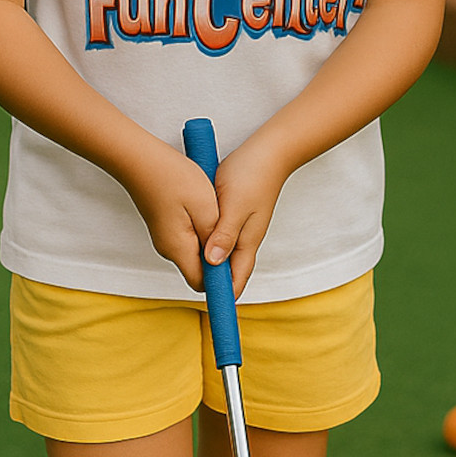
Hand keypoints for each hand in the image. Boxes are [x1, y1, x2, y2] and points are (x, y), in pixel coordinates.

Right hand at [116, 138, 220, 290]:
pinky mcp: (166, 225)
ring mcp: (166, 236)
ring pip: (197, 249)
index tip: (239, 268)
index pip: (202, 282)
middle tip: (234, 231)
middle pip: (200, 267)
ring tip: (221, 214)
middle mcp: (169, 248)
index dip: (222, 280)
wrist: (139, 159)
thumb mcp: (205, 206)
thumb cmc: (172, 177)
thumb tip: (221, 264)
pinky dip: (203, 227)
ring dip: (212, 238)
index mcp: (178, 248)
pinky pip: (190, 235)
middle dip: (220, 255)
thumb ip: (215, 238)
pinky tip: (209, 207)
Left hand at [200, 137, 292, 299]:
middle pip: (226, 272)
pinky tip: (193, 236)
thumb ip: (224, 235)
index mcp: (247, 243)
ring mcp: (240, 228)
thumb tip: (212, 263)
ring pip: (220, 254)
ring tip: (186, 261)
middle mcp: (244, 240)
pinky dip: (206, 242)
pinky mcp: (233, 216)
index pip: (236, 281)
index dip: (221, 295)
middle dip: (209, 280)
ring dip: (205, 260)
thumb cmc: (253, 176)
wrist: (270, 151)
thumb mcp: (235, 206)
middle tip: (186, 280)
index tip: (204, 305)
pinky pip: (218, 238)